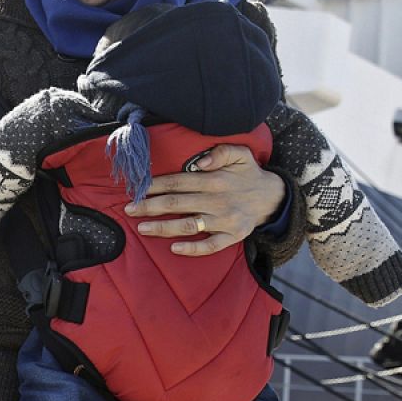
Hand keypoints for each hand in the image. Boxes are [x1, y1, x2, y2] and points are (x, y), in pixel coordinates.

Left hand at [124, 143, 285, 256]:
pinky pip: (211, 245)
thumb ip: (220, 152)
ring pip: (189, 225)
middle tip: (129, 209)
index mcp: (215, 180)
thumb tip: (199, 162)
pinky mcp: (232, 236)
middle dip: (150, 206)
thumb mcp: (239, 154)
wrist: (273, 197)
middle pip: (178, 203)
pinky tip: (175, 248)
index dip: (155, 185)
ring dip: (164, 228)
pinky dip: (193, 248)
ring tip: (142, 228)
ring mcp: (225, 220)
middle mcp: (218, 200)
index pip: (178, 182)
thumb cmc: (248, 173)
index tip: (137, 189)